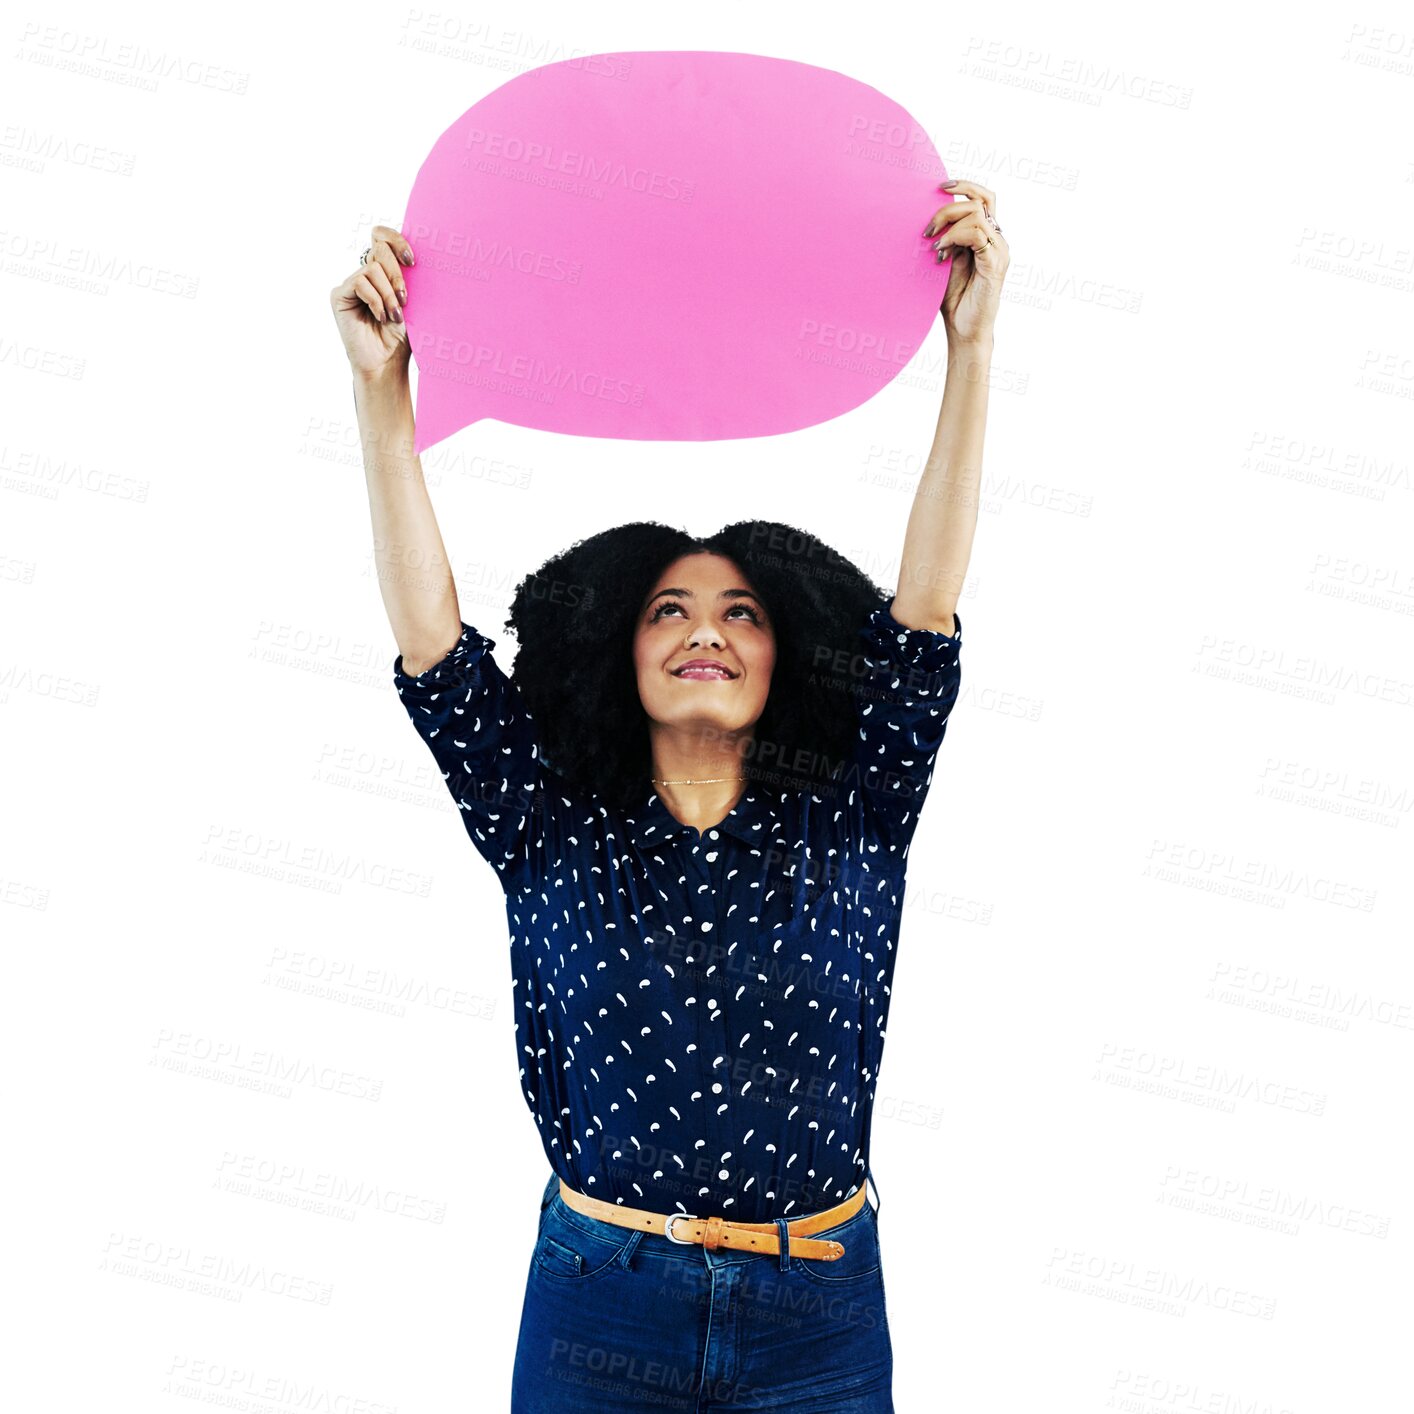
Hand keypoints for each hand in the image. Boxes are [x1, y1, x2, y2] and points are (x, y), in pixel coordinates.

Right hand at [329, 224, 415, 376]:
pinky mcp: (340, 295)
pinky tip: (381, 317)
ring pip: (372, 268)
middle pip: (379, 249)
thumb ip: (406, 278)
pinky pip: (359, 282)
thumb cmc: (401, 338)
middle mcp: (366, 274)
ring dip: (388, 292)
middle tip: (405, 299)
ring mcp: (351, 284)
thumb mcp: (410, 304)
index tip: (412, 261)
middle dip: (397, 274)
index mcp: (384, 271)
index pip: (382, 237)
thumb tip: (411, 256)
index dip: (396, 240)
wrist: (387, 364)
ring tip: (395, 315)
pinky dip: (375, 299)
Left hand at [923, 179, 1008, 345]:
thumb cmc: (953, 300)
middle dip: (948, 207)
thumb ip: (946, 238)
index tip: (940, 188)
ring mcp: (998, 251)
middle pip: (980, 200)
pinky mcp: (995, 263)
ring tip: (934, 245)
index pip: (983, 198)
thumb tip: (932, 217)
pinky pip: (977, 234)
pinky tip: (942, 252)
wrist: (963, 329)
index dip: (964, 186)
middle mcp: (997, 240)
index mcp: (987, 236)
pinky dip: (955, 237)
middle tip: (927, 229)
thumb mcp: (945, 261)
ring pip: (977, 214)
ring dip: (949, 224)